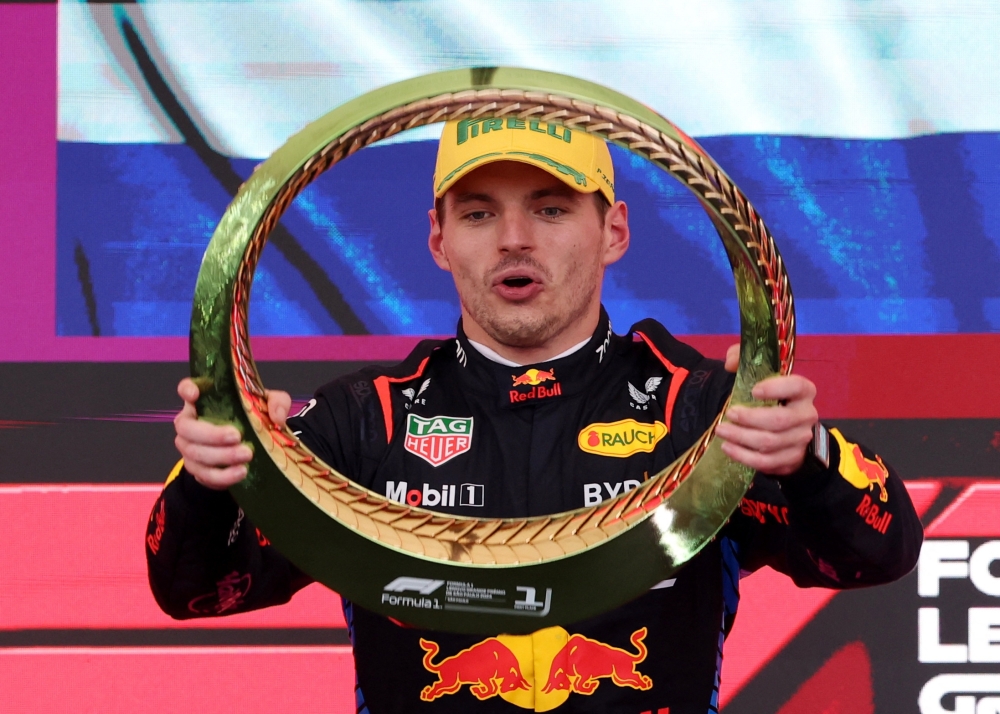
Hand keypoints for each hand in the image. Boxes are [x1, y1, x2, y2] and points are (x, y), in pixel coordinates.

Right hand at [173, 378, 291, 489]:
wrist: (249, 450)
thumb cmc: (252, 419)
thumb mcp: (269, 406)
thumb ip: (277, 403)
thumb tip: (277, 418)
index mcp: (204, 401)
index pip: (186, 389)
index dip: (187, 389)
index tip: (195, 394)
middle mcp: (190, 422)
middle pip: (186, 427)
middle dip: (211, 433)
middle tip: (237, 436)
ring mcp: (189, 447)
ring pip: (194, 452)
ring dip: (220, 456)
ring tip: (246, 455)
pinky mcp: (197, 469)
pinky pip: (204, 474)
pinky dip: (223, 475)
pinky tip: (241, 472)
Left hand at [716, 344, 818, 475]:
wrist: (786, 430)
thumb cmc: (769, 397)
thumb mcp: (758, 374)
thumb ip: (742, 359)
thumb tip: (730, 363)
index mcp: (804, 390)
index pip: (796, 386)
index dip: (776, 388)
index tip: (753, 390)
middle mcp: (807, 415)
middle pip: (779, 420)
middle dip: (750, 418)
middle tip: (728, 414)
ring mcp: (801, 439)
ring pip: (770, 443)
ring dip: (742, 438)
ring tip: (721, 431)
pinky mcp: (791, 459)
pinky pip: (767, 462)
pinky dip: (744, 456)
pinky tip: (728, 448)